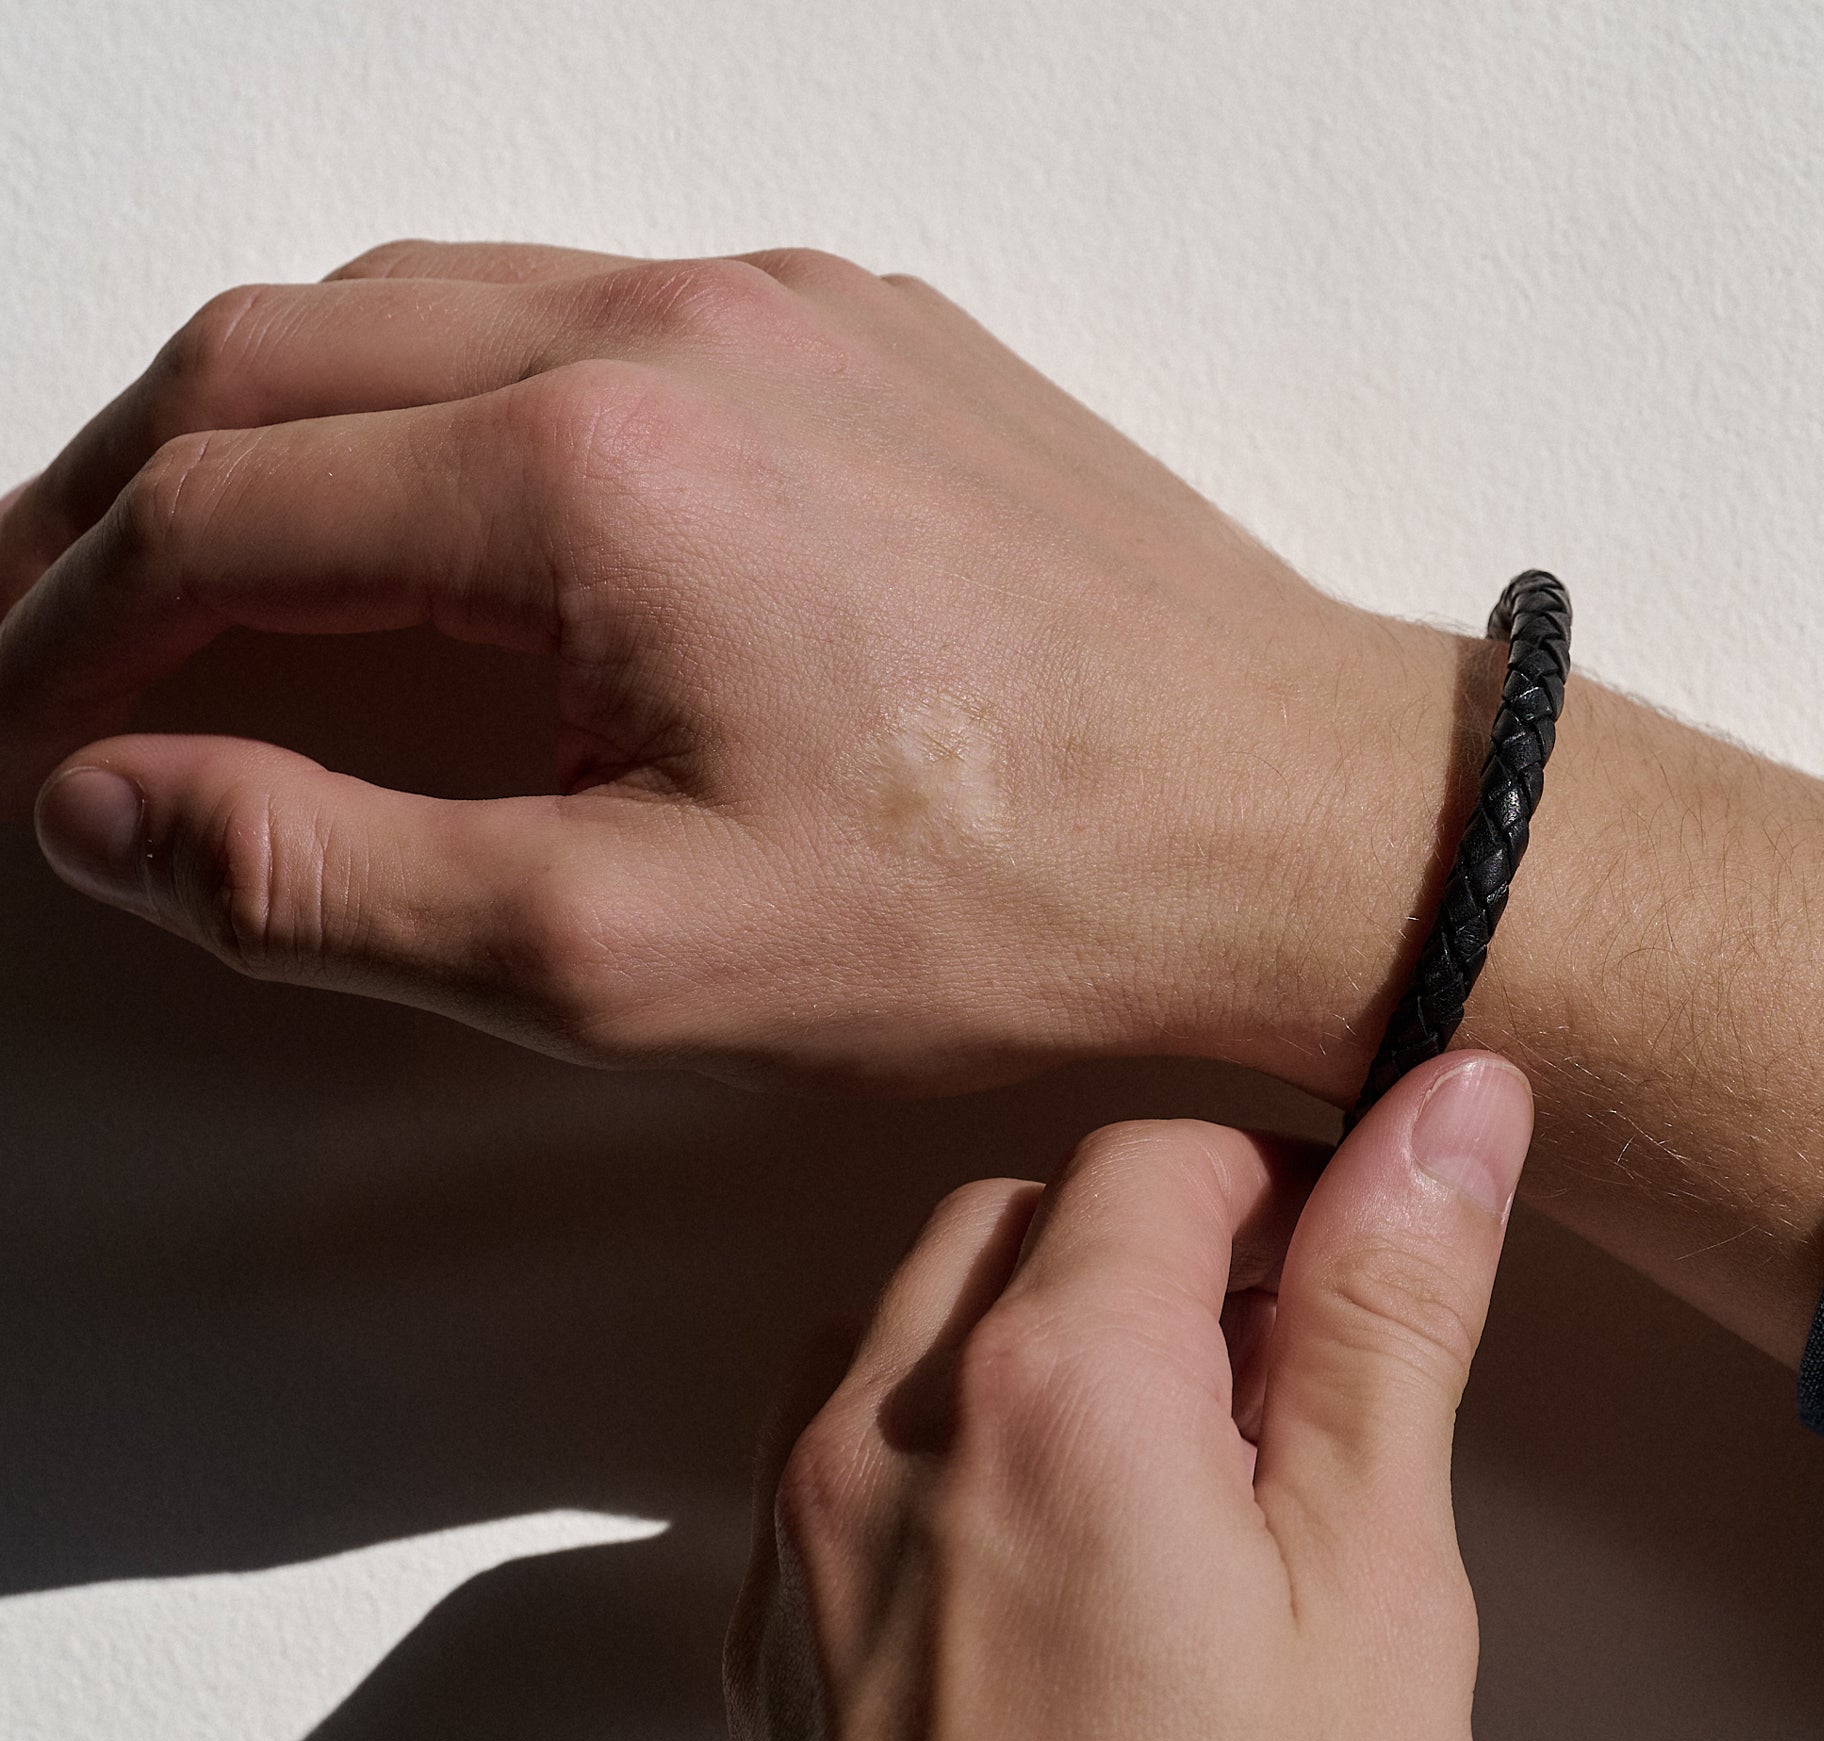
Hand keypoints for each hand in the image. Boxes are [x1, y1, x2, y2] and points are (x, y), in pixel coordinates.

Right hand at [0, 239, 1451, 1091]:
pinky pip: (600, 316)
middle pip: (283, 360)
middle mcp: (673, 331)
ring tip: (222, 563)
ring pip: (430, 311)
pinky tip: (468, 508)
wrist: (1299, 824)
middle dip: (129, 491)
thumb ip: (334, 876)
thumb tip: (112, 807)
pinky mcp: (875, 340)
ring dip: (288, 428)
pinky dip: (465, 399)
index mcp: (587, 472)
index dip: (65, 620)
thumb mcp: (636, 949)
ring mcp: (786, 314)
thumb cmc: (1014, 905)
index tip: (23, 719)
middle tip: (61, 621)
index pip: (213, 508)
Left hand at [724, 1051, 1533, 1740]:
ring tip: (1160, 1458)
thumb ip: (1392, 1317)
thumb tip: (1448, 1114)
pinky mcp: (768, 1641)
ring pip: (912, 1316)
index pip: (1155, 1161)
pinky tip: (1034, 1551)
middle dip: (1158, 1248)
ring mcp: (801, 1541)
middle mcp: (887, 1434)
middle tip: (1276, 1371)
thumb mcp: (1376, 1592)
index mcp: (1050, 1390)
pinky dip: (940, 1432)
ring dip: (1033, 1327)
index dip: (1274, 1183)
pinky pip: (836, 1446)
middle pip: (1022, 1219)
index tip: (1344, 1250)